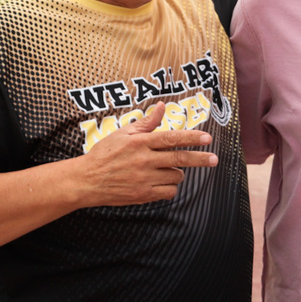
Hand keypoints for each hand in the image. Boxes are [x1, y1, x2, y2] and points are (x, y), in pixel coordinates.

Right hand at [74, 104, 215, 205]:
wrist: (87, 180)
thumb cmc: (105, 153)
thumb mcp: (123, 133)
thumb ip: (146, 123)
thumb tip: (162, 106)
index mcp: (140, 142)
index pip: (171, 138)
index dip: (192, 137)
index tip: (208, 138)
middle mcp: (144, 160)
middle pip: (180, 158)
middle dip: (200, 158)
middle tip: (214, 159)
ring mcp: (144, 179)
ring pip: (175, 176)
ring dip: (176, 172)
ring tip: (163, 168)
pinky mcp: (143, 195)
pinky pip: (168, 192)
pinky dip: (169, 187)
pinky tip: (160, 181)